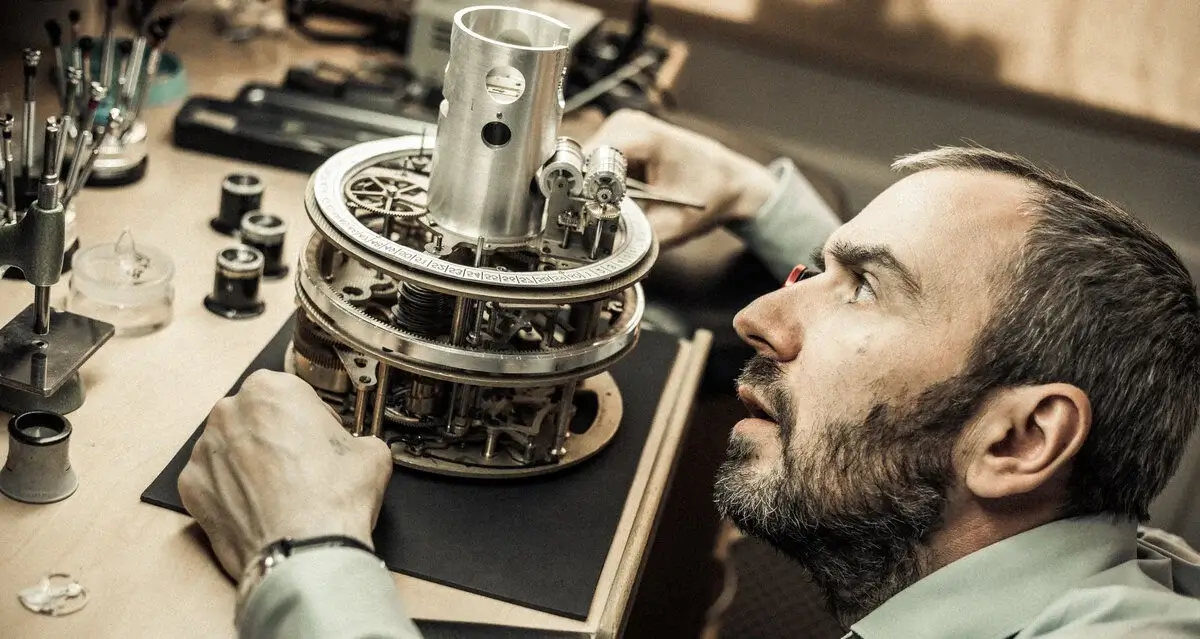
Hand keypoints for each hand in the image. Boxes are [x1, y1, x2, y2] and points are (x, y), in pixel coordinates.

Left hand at [178, 370, 391, 579]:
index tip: (319, 438)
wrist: (305, 552)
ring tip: (280, 492)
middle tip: (300, 466)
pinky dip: (231, 492)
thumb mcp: (372, 452)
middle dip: (274, 437)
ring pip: (230, 448)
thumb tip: (356, 449)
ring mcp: (204, 450)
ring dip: (250, 463)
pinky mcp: (191, 487)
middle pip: (256, 417)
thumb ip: (355, 438)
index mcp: (271, 389)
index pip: (293, 394)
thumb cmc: (333, 498)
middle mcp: (230, 411)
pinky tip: (259, 508)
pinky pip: (214, 481)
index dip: (311, 419)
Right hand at [584, 110, 778, 246]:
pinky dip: (596, 181)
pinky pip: (592, 160)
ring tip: (606, 206)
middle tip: (593, 217)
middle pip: (581, 160)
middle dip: (582, 191)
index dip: (579, 190)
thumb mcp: (674, 226)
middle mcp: (628, 124)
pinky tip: (612, 195)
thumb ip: (637, 238)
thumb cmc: (710, 196)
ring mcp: (622, 125)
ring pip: (583, 161)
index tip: (579, 215)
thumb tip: (603, 252)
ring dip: (588, 187)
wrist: (728, 179)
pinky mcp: (620, 134)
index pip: (588, 160)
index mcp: (644, 137)